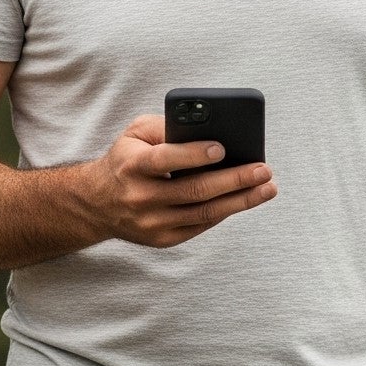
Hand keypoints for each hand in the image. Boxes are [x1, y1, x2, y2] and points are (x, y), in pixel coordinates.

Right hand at [84, 113, 277, 248]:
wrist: (98, 203)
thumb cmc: (126, 159)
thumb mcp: (135, 134)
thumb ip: (166, 126)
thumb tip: (207, 128)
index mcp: (132, 165)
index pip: (165, 159)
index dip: (193, 154)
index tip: (222, 148)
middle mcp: (141, 197)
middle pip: (194, 190)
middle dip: (234, 179)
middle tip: (264, 169)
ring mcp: (152, 223)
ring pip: (204, 213)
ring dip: (240, 200)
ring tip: (267, 188)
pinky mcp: (162, 240)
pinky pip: (201, 226)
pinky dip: (225, 212)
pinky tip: (245, 199)